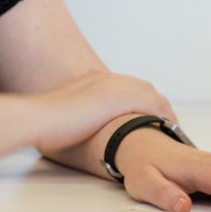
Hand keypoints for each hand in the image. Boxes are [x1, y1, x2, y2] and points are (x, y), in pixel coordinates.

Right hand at [31, 71, 177, 152]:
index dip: (140, 102)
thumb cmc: (41, 123)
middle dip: (157, 106)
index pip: (125, 87)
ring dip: (164, 112)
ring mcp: (113, 87)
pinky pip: (153, 106)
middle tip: (168, 124)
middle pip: (143, 88)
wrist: (36, 118)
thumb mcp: (59, 116)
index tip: (148, 116)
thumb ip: (71, 118)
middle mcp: (103, 79)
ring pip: (151, 96)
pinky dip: (164, 118)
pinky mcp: (120, 99)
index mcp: (89, 80)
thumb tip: (71, 132)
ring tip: (173, 131)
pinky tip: (170, 132)